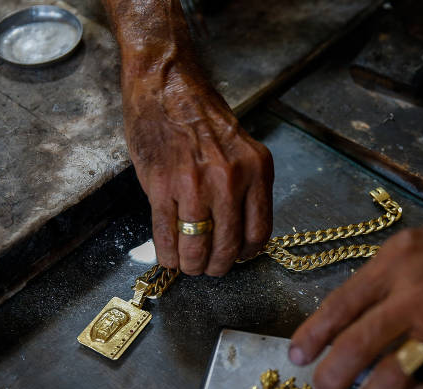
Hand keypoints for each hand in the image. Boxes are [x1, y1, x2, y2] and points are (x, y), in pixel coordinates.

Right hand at [121, 63, 272, 275]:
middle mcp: (230, 180)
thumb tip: (237, 231)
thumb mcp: (241, 150)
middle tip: (210, 268)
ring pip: (197, 245)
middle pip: (228, 245)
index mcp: (256, 170)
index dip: (246, 253)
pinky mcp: (163, 186)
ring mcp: (195, 185)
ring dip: (192, 264)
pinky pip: (167, 233)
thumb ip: (244, 188)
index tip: (237, 257)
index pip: (259, 231)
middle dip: (217, 265)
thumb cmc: (203, 117)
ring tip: (188, 265)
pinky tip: (168, 257)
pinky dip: (167, 253)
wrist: (167, 86)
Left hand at [288, 200, 422, 388]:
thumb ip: (384, 275)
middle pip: (357, 347)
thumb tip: (351, 314)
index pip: (341, 304)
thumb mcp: (420, 240)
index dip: (314, 334)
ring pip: (391, 379)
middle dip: (332, 377)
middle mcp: (416, 296)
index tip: (298, 355)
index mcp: (398, 260)